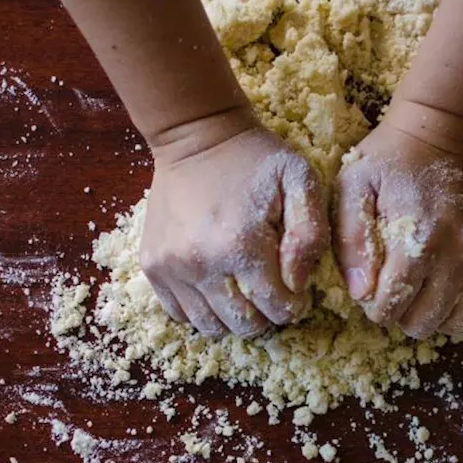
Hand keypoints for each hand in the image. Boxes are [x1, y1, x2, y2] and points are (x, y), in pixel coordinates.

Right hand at [141, 113, 327, 337]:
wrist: (196, 136)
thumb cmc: (255, 159)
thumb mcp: (300, 181)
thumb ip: (310, 234)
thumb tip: (297, 283)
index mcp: (241, 245)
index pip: (278, 308)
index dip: (294, 304)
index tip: (295, 288)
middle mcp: (200, 263)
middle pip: (244, 325)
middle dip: (266, 316)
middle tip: (271, 291)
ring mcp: (171, 267)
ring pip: (210, 326)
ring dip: (234, 318)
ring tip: (245, 292)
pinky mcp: (152, 266)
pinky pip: (179, 314)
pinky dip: (202, 311)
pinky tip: (217, 288)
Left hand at [334, 101, 462, 339]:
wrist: (447, 128)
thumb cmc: (392, 156)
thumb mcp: (354, 186)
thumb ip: (351, 241)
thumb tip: (360, 292)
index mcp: (418, 241)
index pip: (390, 308)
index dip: (372, 305)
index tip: (369, 286)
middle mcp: (456, 256)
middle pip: (422, 322)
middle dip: (399, 314)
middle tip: (390, 288)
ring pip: (455, 322)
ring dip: (429, 315)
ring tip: (415, 290)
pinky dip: (453, 305)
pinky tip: (437, 284)